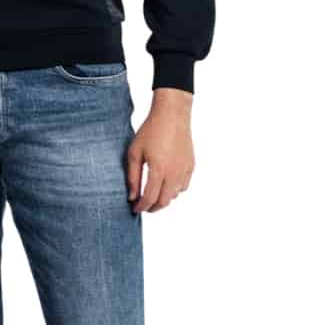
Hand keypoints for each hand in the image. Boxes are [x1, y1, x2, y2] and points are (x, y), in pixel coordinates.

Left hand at [126, 88, 193, 213]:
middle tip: (143, 207)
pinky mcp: (191, 166)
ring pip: (174, 195)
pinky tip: (166, 184)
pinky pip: (183, 186)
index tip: (135, 209)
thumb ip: (133, 176)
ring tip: (152, 195)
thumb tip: (132, 197)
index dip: (141, 207)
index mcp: (159, 170)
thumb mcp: (135, 152)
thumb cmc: (150, 131)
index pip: (150, 198)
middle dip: (152, 207)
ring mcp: (184, 170)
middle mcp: (174, 173)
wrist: (172, 115)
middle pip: (164, 201)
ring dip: (163, 199)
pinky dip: (174, 190)